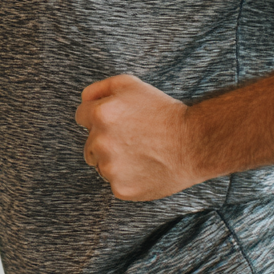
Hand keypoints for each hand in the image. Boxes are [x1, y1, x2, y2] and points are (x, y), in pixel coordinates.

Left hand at [75, 74, 200, 200]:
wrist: (193, 142)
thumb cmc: (162, 110)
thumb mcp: (130, 84)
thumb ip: (99, 89)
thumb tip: (83, 101)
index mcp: (100, 114)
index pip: (81, 117)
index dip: (98, 116)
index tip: (116, 120)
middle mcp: (100, 142)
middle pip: (89, 143)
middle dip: (105, 139)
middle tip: (132, 136)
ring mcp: (110, 168)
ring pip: (100, 164)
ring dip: (113, 159)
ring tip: (139, 151)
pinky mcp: (120, 189)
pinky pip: (115, 182)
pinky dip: (126, 177)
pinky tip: (144, 167)